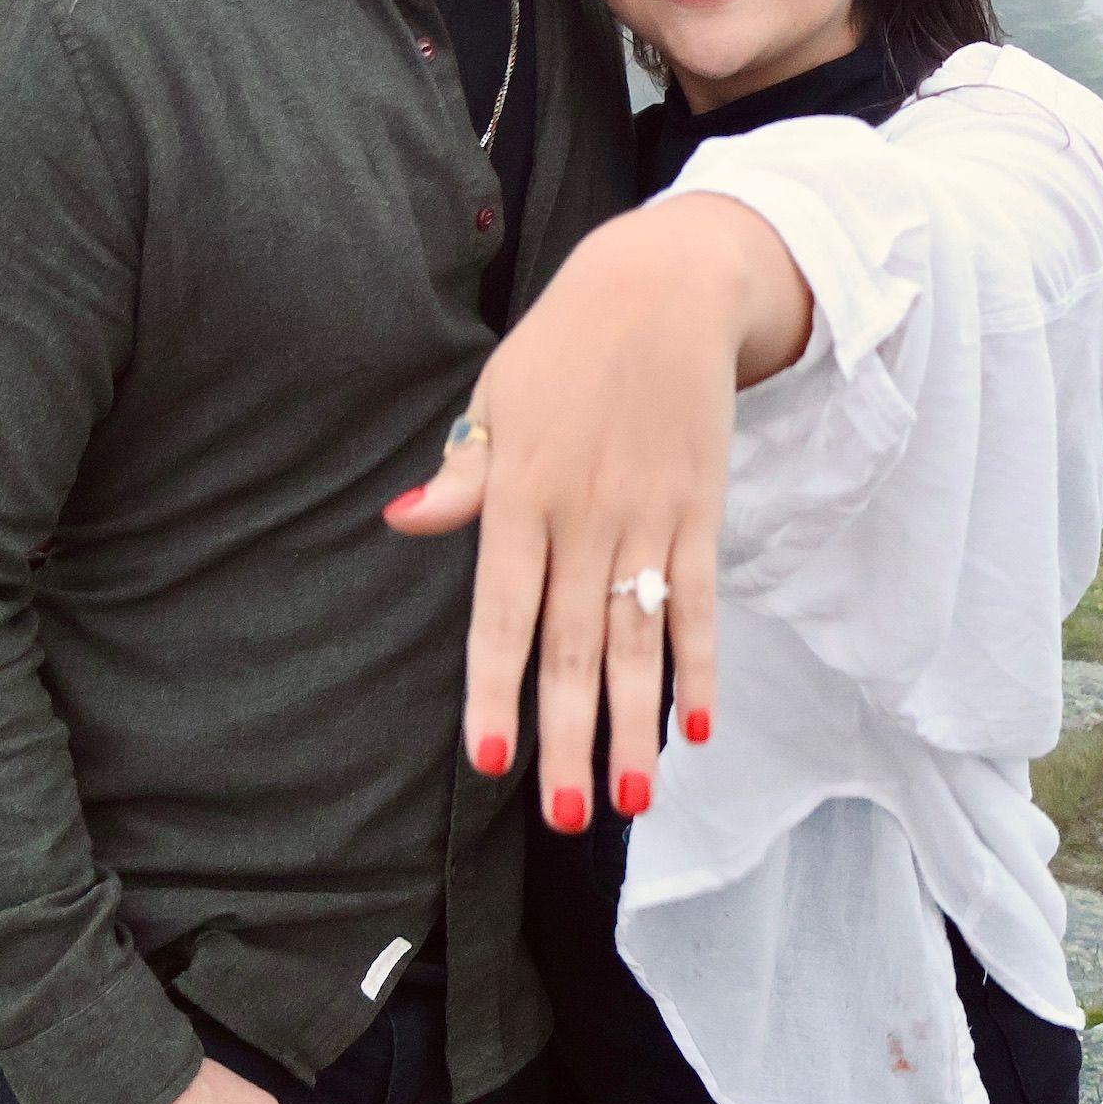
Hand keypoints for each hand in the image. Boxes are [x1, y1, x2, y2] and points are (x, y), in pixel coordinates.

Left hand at [386, 194, 811, 830]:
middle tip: (568, 817)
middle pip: (575, 645)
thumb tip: (400, 521)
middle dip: (572, 736)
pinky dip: (702, 663)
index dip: (495, 689)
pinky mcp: (700, 510)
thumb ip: (461, 474)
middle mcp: (585, 516)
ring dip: (638, 724)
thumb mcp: (494, 397)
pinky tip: (698, 725)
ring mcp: (649, 517)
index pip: (501, 613)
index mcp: (520, 492)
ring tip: (633, 799)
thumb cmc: (563, 348)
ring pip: (641, 640)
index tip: (491, 762)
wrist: (667, 286)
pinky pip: (699, 601)